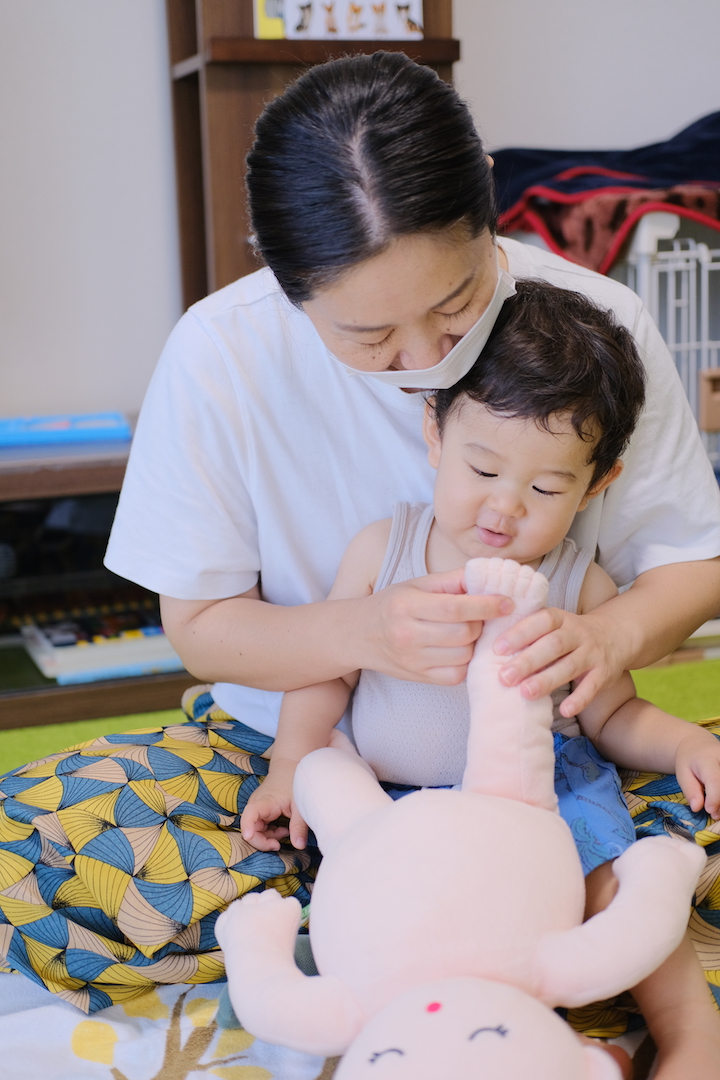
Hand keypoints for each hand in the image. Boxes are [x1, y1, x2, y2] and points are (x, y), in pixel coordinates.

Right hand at [240, 759, 308, 850]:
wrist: (289, 765)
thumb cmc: (294, 782)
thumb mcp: (300, 805)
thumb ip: (299, 826)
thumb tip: (299, 846)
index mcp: (264, 801)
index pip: (249, 815)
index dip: (247, 827)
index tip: (249, 837)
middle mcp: (256, 805)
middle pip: (250, 829)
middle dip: (262, 841)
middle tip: (278, 845)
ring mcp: (257, 808)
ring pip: (255, 830)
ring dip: (268, 837)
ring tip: (285, 833)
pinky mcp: (261, 811)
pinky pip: (260, 827)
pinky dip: (270, 832)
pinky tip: (283, 830)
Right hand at [367, 568, 513, 685]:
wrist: (358, 635)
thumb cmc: (392, 605)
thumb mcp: (416, 585)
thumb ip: (451, 580)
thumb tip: (487, 577)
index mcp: (407, 606)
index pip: (456, 608)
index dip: (487, 606)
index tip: (507, 603)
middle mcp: (407, 634)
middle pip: (463, 634)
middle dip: (482, 624)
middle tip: (483, 616)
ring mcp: (412, 659)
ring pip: (463, 656)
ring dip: (475, 644)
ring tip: (472, 632)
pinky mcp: (418, 677)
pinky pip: (455, 675)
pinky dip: (465, 663)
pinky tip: (462, 650)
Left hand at [493, 607, 624, 715]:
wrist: (616, 635)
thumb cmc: (569, 634)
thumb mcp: (553, 625)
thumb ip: (529, 632)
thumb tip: (483, 645)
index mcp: (559, 619)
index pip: (540, 621)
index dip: (520, 633)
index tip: (497, 648)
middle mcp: (577, 633)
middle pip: (552, 645)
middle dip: (527, 661)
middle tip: (504, 677)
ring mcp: (592, 653)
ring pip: (569, 666)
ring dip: (547, 680)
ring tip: (525, 693)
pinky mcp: (604, 673)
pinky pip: (592, 687)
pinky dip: (579, 699)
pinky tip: (564, 710)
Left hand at [675, 729, 719, 817]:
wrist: (699, 745)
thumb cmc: (690, 761)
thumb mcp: (682, 774)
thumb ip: (690, 791)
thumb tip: (697, 808)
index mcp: (707, 759)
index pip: (715, 780)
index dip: (714, 798)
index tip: (709, 810)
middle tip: (714, 813)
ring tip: (718, 810)